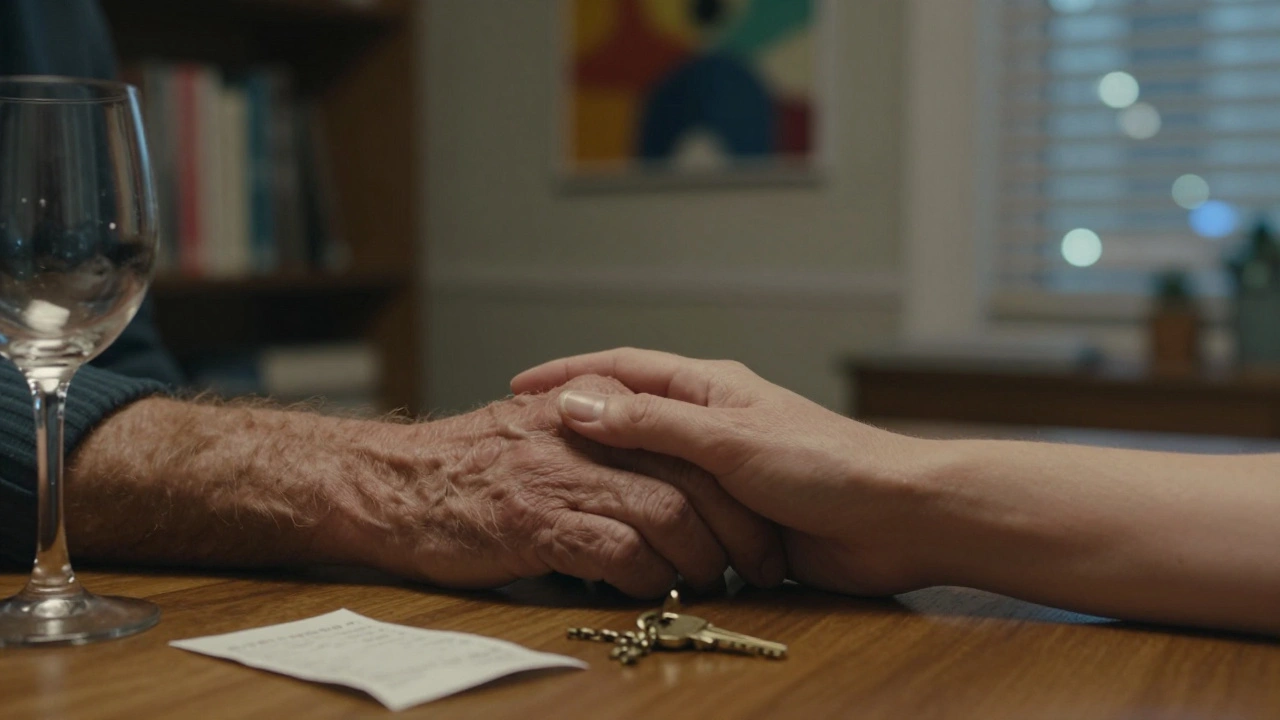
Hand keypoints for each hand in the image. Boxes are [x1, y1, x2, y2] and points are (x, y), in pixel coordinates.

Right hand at [330, 374, 784, 596]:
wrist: (388, 484)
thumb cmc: (465, 467)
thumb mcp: (539, 431)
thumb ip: (599, 437)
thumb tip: (660, 471)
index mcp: (593, 402)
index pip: (686, 431)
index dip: (728, 476)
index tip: (754, 514)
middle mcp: (587, 431)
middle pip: (692, 473)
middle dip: (734, 525)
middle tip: (752, 563)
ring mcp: (565, 475)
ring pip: (667, 513)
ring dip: (697, 557)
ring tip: (705, 582)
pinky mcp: (541, 522)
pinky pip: (619, 551)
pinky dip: (644, 576)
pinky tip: (645, 589)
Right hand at [512, 349, 932, 595]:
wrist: (895, 519)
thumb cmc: (826, 465)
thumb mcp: (727, 441)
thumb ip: (652, 426)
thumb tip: (577, 404)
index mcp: (710, 389)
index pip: (625, 369)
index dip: (571, 374)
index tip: (521, 386)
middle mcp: (712, 425)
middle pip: (632, 418)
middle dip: (584, 427)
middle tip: (531, 443)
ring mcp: (723, 472)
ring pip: (651, 471)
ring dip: (614, 478)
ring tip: (563, 490)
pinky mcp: (736, 517)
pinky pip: (676, 514)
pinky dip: (646, 522)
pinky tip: (619, 533)